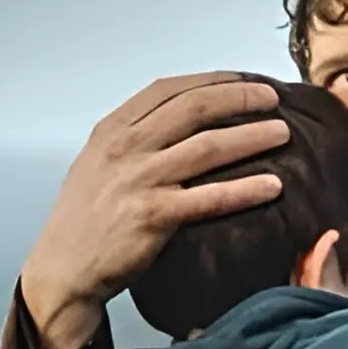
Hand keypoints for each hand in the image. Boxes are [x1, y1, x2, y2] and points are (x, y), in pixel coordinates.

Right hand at [20, 71, 288, 348]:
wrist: (63, 270)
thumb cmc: (87, 216)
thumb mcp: (99, 162)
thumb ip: (136, 137)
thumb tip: (187, 118)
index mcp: (113, 129)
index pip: (170, 89)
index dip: (214, 80)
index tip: (246, 79)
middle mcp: (125, 147)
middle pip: (194, 107)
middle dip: (240, 98)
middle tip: (274, 99)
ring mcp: (139, 180)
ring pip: (208, 147)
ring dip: (252, 137)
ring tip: (284, 134)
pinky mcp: (152, 216)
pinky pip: (209, 197)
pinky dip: (245, 189)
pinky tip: (273, 186)